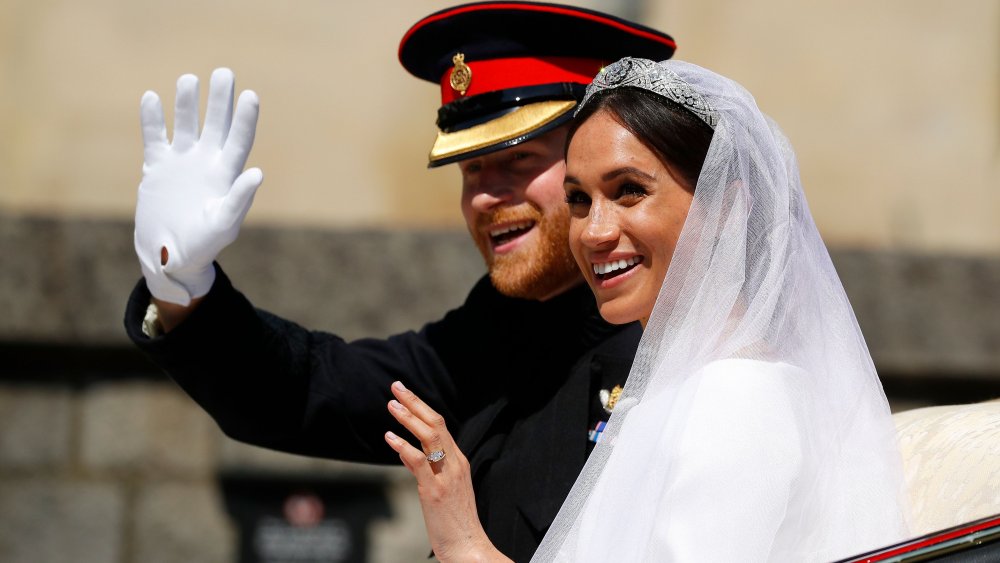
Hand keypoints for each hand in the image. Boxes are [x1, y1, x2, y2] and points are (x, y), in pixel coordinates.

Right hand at [134, 68, 262, 304]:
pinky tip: (152, 98)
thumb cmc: (203, 246)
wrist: (170, 256)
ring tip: (189, 79)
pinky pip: (155, 138)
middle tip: (224, 73)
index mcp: (226, 176)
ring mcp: (182, 163)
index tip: (250, 95)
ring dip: (187, 104)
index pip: (239, 140)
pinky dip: (153, 120)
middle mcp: (206, 163)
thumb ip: (239, 200)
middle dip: (219, 100)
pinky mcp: (157, 168)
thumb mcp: (223, 224)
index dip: (245, 119)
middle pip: (216, 125)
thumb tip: (257, 173)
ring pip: (186, 125)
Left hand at [384, 382, 510, 562]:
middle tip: (397, 387)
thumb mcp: (442, 489)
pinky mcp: (435, 490)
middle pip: (436, 423)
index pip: (441, 426)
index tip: (406, 394)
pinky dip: (403, 446)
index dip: (422, 407)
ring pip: (429, 436)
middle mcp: (455, 463)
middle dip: (415, 403)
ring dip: (408, 418)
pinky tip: (390, 437)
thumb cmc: (455, 521)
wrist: (469, 546)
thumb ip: (426, 468)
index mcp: (458, 461)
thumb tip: (406, 451)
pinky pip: (419, 461)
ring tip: (391, 405)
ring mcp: (446, 475)